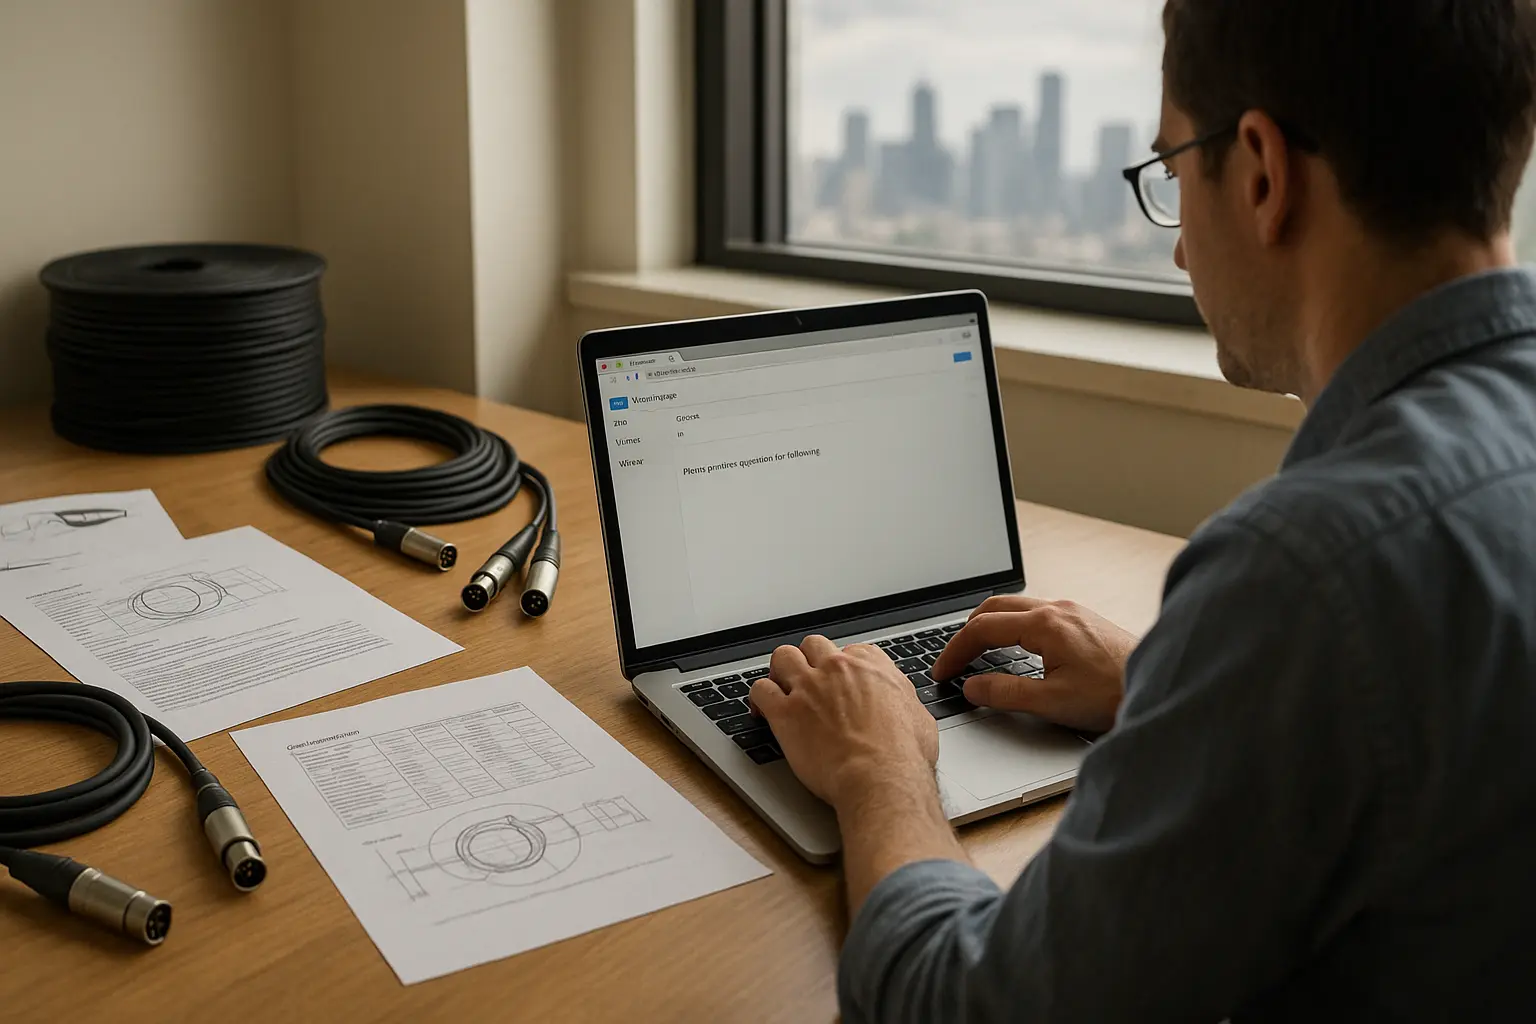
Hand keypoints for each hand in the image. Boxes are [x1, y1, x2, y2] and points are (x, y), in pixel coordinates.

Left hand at [750, 636, 938, 810]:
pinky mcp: (785, 712)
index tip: (840, 681)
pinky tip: (760, 709)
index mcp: (870, 666)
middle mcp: (837, 669)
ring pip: (782, 657)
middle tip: (808, 678)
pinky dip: (758, 697)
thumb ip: (903, 701)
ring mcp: (808, 687)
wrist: (880, 777)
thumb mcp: (919, 718)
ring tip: (780, 685)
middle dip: (809, 660)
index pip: (851, 650)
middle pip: (813, 645)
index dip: (843, 667)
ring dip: (780, 670)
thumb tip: (902, 705)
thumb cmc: (903, 755)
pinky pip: (760, 690)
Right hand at [929, 597, 1137, 733]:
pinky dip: (1013, 627)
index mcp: (1044, 624)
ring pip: (1016, 608)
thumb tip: (973, 687)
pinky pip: (1036, 613)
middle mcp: (1057, 609)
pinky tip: (1016, 649)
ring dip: (991, 626)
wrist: (1164, 686)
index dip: (955, 651)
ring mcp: (1072, 611)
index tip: (943, 672)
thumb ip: (1006, 693)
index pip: (982, 628)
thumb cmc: (1114, 694)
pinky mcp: (1084, 620)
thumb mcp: (1052, 702)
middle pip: (994, 607)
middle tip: (954, 659)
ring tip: (978, 654)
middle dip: (967, 631)